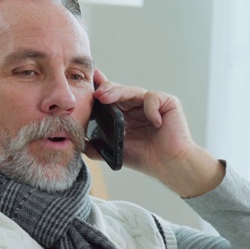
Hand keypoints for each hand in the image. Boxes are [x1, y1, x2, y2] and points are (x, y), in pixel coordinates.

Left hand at [88, 70, 223, 197]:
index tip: (87, 83)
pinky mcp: (168, 103)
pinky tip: (154, 123)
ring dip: (118, 92)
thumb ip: (98, 147)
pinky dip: (150, 108)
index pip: (110, 98)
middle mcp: (137, 107)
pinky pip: (153, 98)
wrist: (169, 165)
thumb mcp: (117, 151)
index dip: (99, 89)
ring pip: (132, 91)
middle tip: (95, 94)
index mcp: (125, 115)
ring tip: (105, 97)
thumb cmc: (147, 158)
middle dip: (106, 90)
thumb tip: (80, 144)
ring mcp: (152, 104)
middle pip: (119, 91)